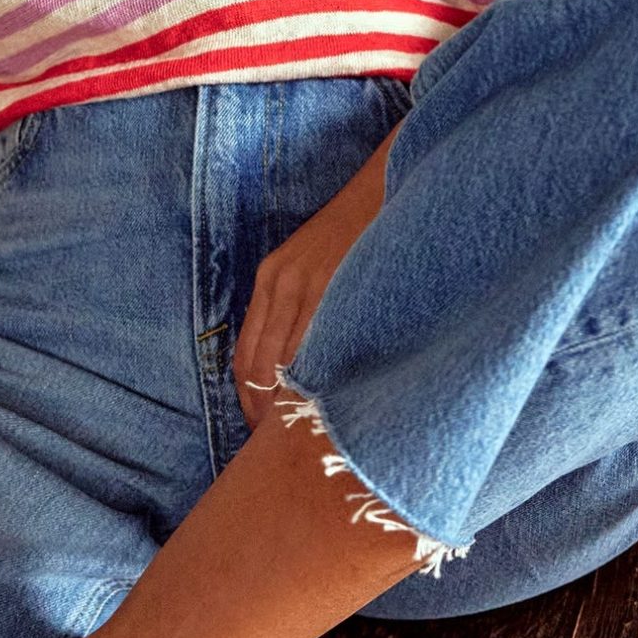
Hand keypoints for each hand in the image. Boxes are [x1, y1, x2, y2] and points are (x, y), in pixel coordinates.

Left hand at [232, 130, 393, 429]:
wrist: (391, 184)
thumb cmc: (362, 233)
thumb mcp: (318, 267)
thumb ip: (303, 312)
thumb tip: (302, 374)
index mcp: (270, 280)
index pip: (246, 360)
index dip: (251, 405)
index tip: (264, 437)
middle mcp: (280, 283)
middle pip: (259, 369)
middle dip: (266, 416)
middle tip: (282, 454)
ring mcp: (309, 283)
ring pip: (288, 365)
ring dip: (293, 405)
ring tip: (309, 440)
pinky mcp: (339, 284)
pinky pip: (322, 346)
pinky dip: (323, 380)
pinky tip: (336, 405)